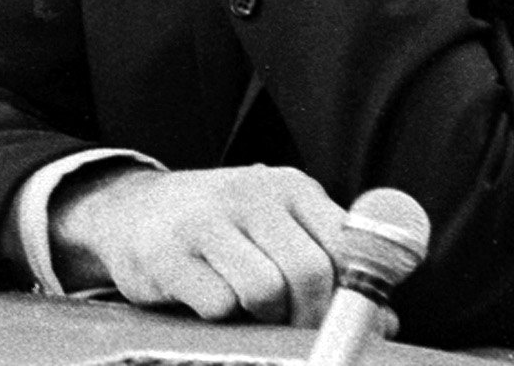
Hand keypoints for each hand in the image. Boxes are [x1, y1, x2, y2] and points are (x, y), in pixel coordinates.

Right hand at [49, 162, 346, 323]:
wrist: (129, 212)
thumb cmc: (222, 230)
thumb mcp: (280, 229)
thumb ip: (332, 265)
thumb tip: (384, 323)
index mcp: (289, 187)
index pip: (348, 245)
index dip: (358, 294)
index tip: (354, 319)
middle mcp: (248, 193)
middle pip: (310, 272)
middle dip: (311, 315)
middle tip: (297, 326)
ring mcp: (203, 219)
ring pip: (265, 291)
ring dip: (264, 316)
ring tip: (251, 308)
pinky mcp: (165, 253)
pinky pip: (218, 303)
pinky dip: (222, 315)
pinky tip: (209, 298)